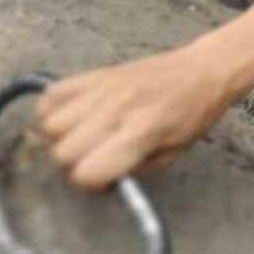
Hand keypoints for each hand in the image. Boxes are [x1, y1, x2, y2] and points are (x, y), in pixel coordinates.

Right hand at [36, 43, 237, 190]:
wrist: (204, 70)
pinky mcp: (96, 73)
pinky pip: (51, 95)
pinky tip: (74, 116)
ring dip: (61, 137)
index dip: (92, 184)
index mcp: (143, 132)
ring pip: (49, 124)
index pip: (88, 172)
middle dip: (75, 164)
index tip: (105, 178)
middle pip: (62, 152)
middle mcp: (117, 108)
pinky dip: (52, 110)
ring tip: (85, 136)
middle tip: (96, 158)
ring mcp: (104, 88)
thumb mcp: (172, 154)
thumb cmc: (193, 114)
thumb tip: (95, 178)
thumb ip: (132, 170)